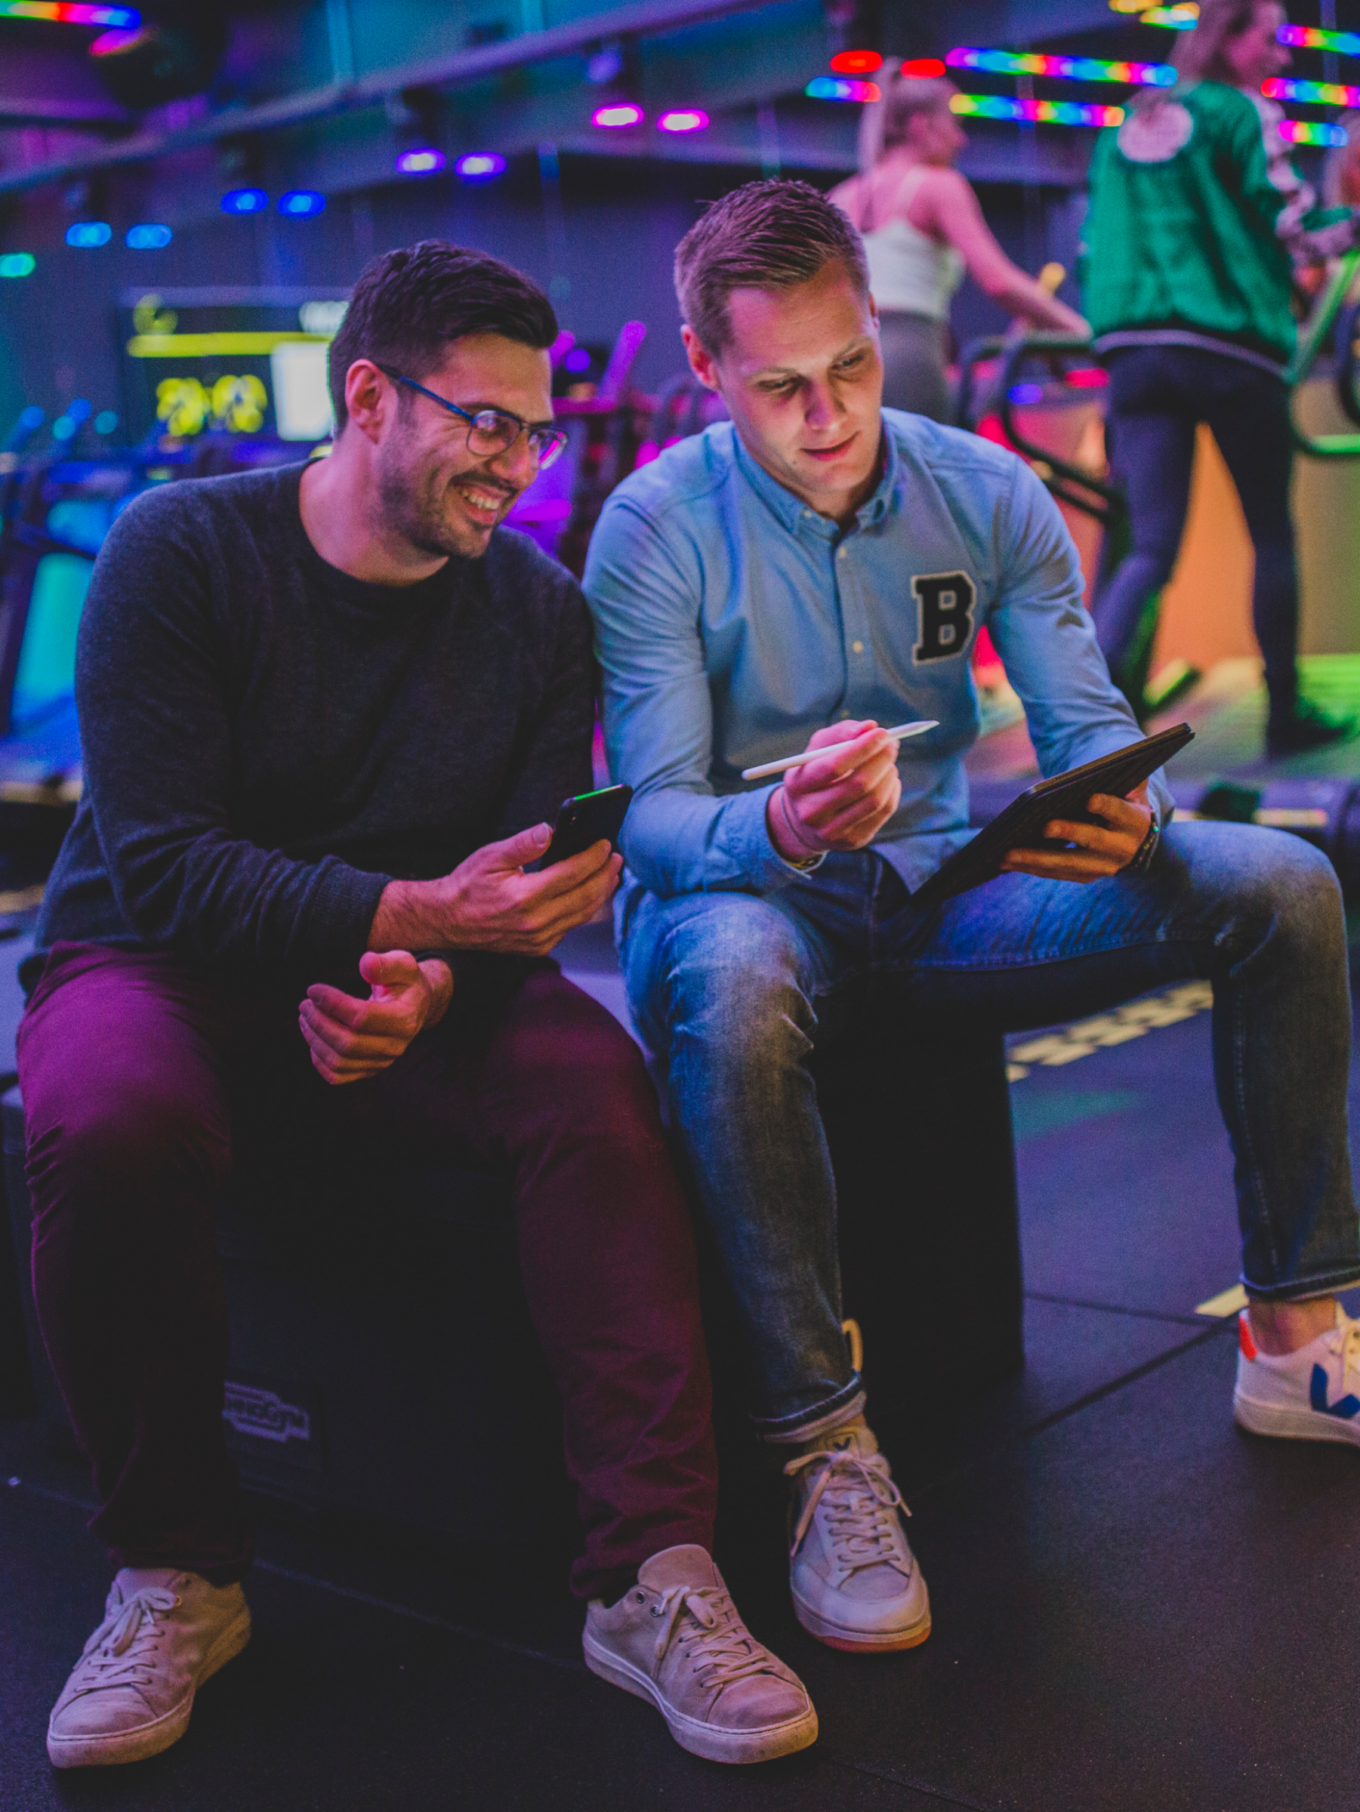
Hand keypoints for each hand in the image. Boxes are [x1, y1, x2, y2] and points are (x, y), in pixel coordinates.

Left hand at [300, 950, 452, 1086]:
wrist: (416, 1006)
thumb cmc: (405, 982)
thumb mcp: (403, 964)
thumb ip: (385, 964)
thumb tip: (365, 963)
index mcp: (404, 1019)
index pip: (362, 1017)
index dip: (332, 1004)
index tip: (313, 989)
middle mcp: (394, 1046)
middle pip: (347, 1043)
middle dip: (319, 1023)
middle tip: (305, 1004)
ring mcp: (382, 1062)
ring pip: (339, 1062)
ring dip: (315, 1040)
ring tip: (305, 1017)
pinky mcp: (369, 1070)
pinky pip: (338, 1076)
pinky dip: (319, 1061)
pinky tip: (313, 1039)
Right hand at [372, 824, 621, 958]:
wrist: (448, 921)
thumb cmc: (468, 885)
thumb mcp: (490, 856)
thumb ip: (523, 843)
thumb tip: (551, 829)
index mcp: (524, 898)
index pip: (572, 874)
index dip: (593, 857)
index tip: (606, 844)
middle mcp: (535, 922)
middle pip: (585, 897)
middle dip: (605, 875)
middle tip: (616, 858)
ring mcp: (539, 939)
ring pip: (582, 914)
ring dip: (601, 893)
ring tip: (610, 873)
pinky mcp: (539, 947)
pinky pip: (571, 925)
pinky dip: (585, 908)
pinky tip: (590, 891)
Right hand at [768, 721, 902, 860]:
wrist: (804, 820)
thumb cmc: (815, 773)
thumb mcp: (818, 749)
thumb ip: (842, 733)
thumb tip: (870, 727)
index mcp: (798, 785)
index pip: (834, 766)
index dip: (862, 748)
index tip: (882, 732)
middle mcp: (811, 812)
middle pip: (858, 785)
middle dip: (882, 760)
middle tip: (892, 744)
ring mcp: (832, 831)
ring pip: (875, 800)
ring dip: (889, 774)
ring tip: (888, 762)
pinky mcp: (852, 841)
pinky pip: (883, 812)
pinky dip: (892, 790)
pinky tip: (888, 780)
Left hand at [999, 782, 1151, 883]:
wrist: (1129, 836)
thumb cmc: (1120, 800)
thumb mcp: (1128, 785)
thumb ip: (1122, 773)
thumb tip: (1109, 763)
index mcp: (1135, 821)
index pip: (1120, 811)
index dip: (1106, 806)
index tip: (1089, 799)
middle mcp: (1123, 849)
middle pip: (1093, 841)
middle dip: (1070, 833)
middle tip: (1045, 826)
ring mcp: (1103, 867)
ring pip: (1069, 863)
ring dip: (1036, 859)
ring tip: (1008, 853)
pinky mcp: (1085, 876)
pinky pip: (1056, 873)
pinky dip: (1031, 868)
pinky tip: (1007, 862)